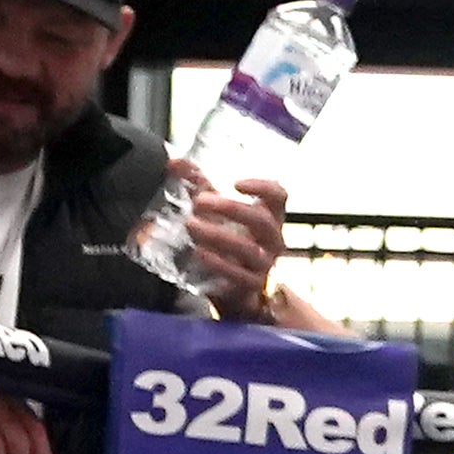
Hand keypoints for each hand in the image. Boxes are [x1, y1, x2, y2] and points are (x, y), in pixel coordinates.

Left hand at [172, 168, 295, 321]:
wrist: (238, 291)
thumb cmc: (229, 243)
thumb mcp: (219, 214)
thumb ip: (200, 188)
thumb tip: (174, 162)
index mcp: (269, 217)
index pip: (279, 196)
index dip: (262, 187)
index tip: (235, 183)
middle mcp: (272, 240)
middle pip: (261, 220)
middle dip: (230, 209)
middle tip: (199, 202)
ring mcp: (264, 264)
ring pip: (249, 249)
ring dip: (218, 235)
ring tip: (191, 225)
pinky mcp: (251, 286)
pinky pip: (239, 276)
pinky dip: (219, 263)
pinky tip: (199, 253)